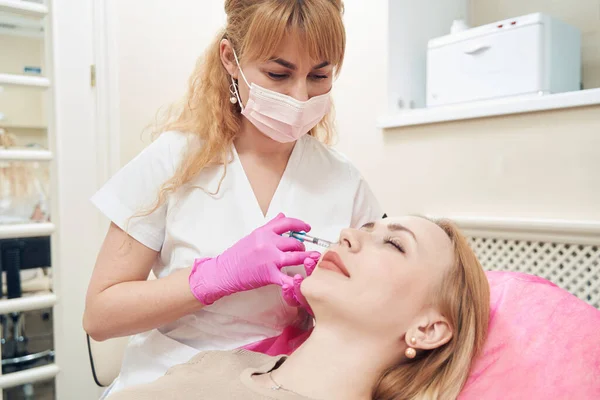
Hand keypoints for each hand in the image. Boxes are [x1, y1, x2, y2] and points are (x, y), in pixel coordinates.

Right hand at [189, 213, 319, 304]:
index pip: (287, 223)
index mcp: (264, 232)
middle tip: (303, 250)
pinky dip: (297, 281)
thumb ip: (270, 226)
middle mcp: (267, 243)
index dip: (300, 225)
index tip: (307, 228)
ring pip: (296, 256)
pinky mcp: (269, 274)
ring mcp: (269, 259)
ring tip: (310, 259)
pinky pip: (287, 278)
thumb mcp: (253, 236)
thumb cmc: (237, 255)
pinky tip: (303, 281)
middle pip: (294, 241)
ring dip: (306, 258)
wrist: (224, 271)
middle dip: (302, 246)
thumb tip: (282, 215)